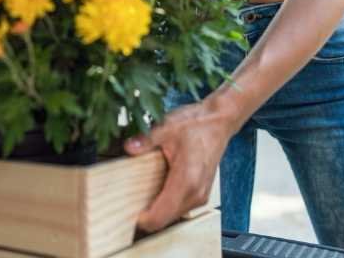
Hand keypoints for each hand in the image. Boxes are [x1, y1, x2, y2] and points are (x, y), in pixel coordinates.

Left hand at [123, 96, 236, 232]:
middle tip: (126, 199)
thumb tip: (129, 148)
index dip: (140, 219)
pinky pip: (178, 209)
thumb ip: (146, 140)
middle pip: (163, 221)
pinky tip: (155, 188)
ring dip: (155, 210)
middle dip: (144, 214)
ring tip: (139, 192)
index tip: (124, 209)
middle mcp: (195, 194)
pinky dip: (165, 205)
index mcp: (187, 181)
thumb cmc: (198, 124)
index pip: (159, 217)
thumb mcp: (167, 127)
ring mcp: (200, 197)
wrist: (219, 122)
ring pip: (171, 217)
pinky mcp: (200, 195)